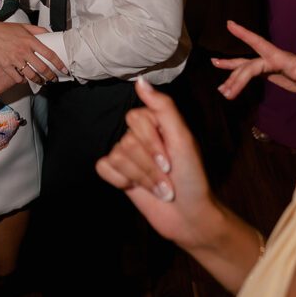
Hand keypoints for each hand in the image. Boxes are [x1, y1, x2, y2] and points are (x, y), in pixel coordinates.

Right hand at [0, 21, 62, 86]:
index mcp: (30, 40)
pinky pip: (17, 78)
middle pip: (42, 68)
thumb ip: (38, 30)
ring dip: (38, 80)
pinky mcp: (5, 66)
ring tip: (41, 82)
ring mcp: (15, 59)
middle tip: (53, 79)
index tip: (64, 70)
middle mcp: (24, 51)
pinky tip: (24, 80)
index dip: (59, 64)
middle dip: (50, 76)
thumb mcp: (23, 26)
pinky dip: (22, 81)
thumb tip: (50, 33)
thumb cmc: (4, 29)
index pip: (49, 54)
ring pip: (31, 75)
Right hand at [96, 78, 216, 249]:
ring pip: (117, 157)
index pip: (135, 118)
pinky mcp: (116, 173)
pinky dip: (122, 181)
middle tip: (167, 176)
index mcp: (153, 122)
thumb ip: (163, 107)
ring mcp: (125, 154)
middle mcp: (137, 135)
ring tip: (159, 187)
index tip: (171, 159)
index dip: (152, 143)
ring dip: (142, 178)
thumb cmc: (191, 176)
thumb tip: (140, 81)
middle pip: (126, 141)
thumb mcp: (183, 138)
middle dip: (149, 165)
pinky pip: (104, 168)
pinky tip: (136, 188)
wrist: (188, 215)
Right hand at [213, 20, 295, 100]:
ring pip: (244, 69)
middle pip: (248, 66)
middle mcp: (270, 58)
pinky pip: (245, 71)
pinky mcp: (265, 72)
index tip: (229, 24)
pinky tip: (218, 66)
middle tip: (226, 93)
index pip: (259, 44)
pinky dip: (232, 71)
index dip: (244, 35)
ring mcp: (266, 65)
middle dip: (236, 79)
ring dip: (231, 78)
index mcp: (279, 57)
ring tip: (221, 90)